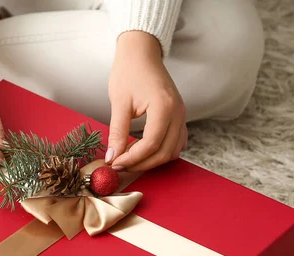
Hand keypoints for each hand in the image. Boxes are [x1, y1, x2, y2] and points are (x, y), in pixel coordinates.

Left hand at [107, 31, 186, 171]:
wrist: (141, 52)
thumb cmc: (128, 72)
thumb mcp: (119, 102)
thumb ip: (117, 131)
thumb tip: (112, 157)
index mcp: (164, 107)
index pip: (151, 144)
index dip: (132, 159)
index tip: (115, 163)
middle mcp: (178, 113)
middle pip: (164, 152)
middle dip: (141, 164)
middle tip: (120, 165)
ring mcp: (181, 115)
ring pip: (172, 151)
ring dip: (152, 160)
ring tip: (129, 159)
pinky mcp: (179, 116)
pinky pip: (176, 143)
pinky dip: (161, 152)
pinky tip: (143, 151)